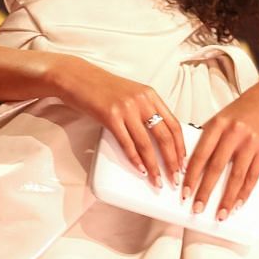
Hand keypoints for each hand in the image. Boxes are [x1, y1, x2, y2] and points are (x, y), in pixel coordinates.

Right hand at [52, 55, 183, 188]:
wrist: (75, 77)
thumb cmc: (101, 87)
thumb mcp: (130, 94)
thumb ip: (146, 110)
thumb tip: (159, 138)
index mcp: (150, 95)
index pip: (174, 125)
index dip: (181, 148)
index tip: (183, 164)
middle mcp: (141, 100)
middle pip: (165, 137)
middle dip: (172, 162)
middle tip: (175, 179)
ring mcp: (126, 108)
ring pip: (147, 144)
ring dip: (154, 166)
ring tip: (158, 181)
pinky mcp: (110, 116)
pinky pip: (127, 144)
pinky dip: (135, 160)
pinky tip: (141, 170)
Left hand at [183, 89, 258, 218]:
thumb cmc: (238, 114)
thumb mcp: (218, 120)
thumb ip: (206, 140)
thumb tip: (191, 166)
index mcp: (216, 125)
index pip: (200, 154)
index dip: (191, 175)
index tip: (184, 192)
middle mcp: (233, 134)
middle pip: (216, 167)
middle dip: (205, 191)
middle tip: (197, 208)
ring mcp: (250, 143)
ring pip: (236, 176)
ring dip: (227, 198)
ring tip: (220, 214)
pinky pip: (253, 176)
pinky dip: (245, 192)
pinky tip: (238, 204)